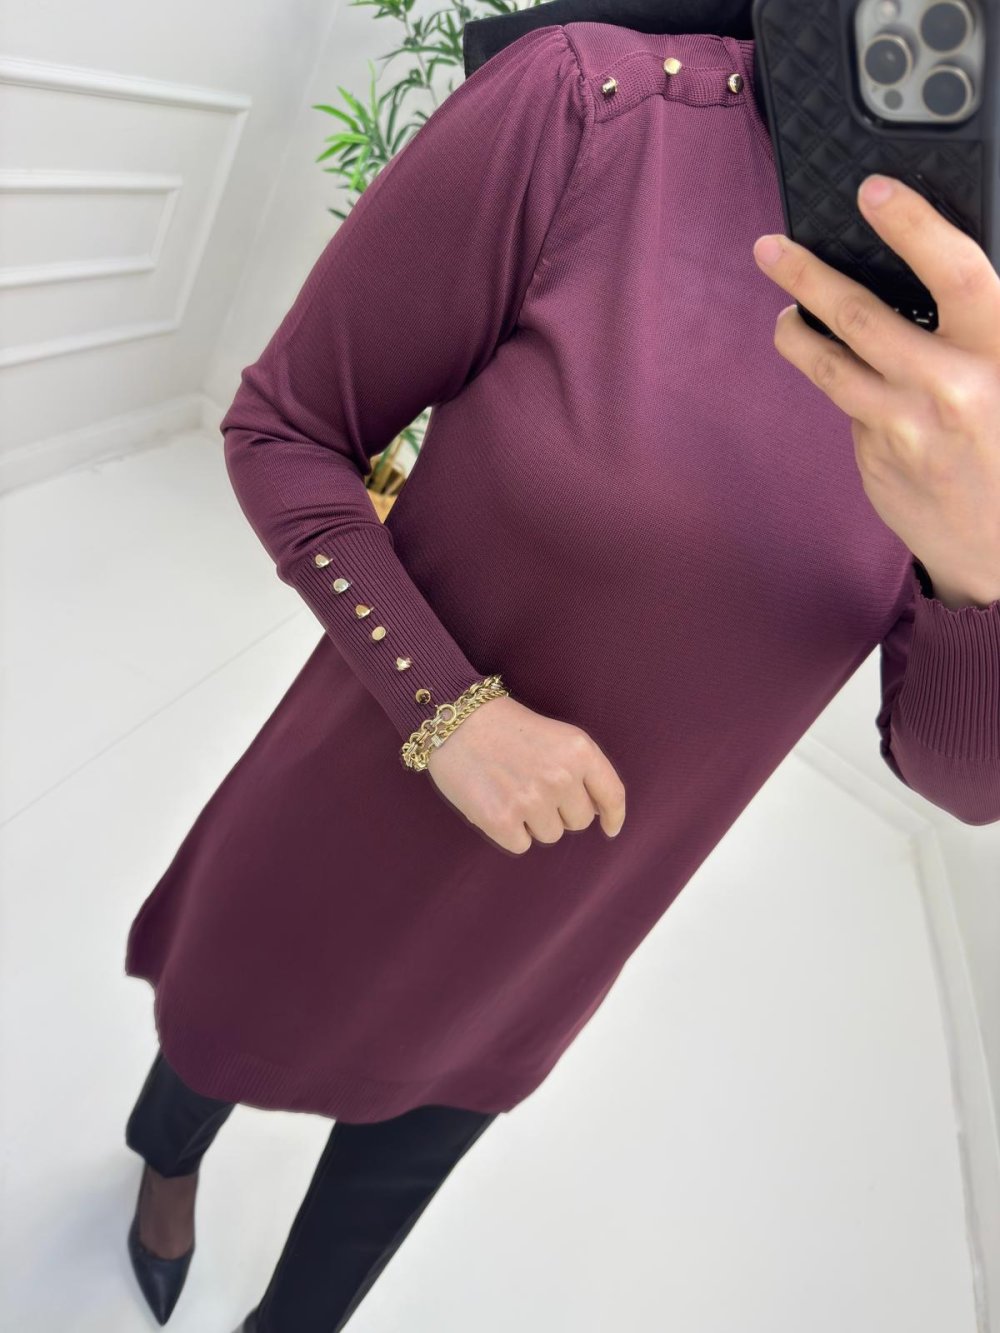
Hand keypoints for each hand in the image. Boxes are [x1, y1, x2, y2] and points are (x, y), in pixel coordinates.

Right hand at [425, 695, 626, 854]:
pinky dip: (509, 832)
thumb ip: (582, 769)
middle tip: (533, 787)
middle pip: (579, 821)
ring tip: (511, 791)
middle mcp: (561, 776)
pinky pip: (521, 845)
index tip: (609, 828)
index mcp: (579, 751)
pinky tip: (496, 804)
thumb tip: (599, 813)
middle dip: (561, 811)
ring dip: (533, 822)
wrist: (455, 721)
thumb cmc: (506, 728)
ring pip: (550, 835)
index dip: (613, 817)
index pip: (612, 795)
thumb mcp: (557, 736)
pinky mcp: (501, 820)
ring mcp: (531, 800)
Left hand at [752, 174, 999, 608]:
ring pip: (831, 366)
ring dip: (797, 332)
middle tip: (770, 247)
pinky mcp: (877, 459)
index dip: (912, 224)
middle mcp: (950, 388)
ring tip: (784, 315)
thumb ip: (984, 327)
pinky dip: (840, 383)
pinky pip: (849, 407)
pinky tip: (840, 373)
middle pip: (863, 316)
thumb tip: (933, 269)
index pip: (955, 270)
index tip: (873, 191)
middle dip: (808, 276)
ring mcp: (906, 428)